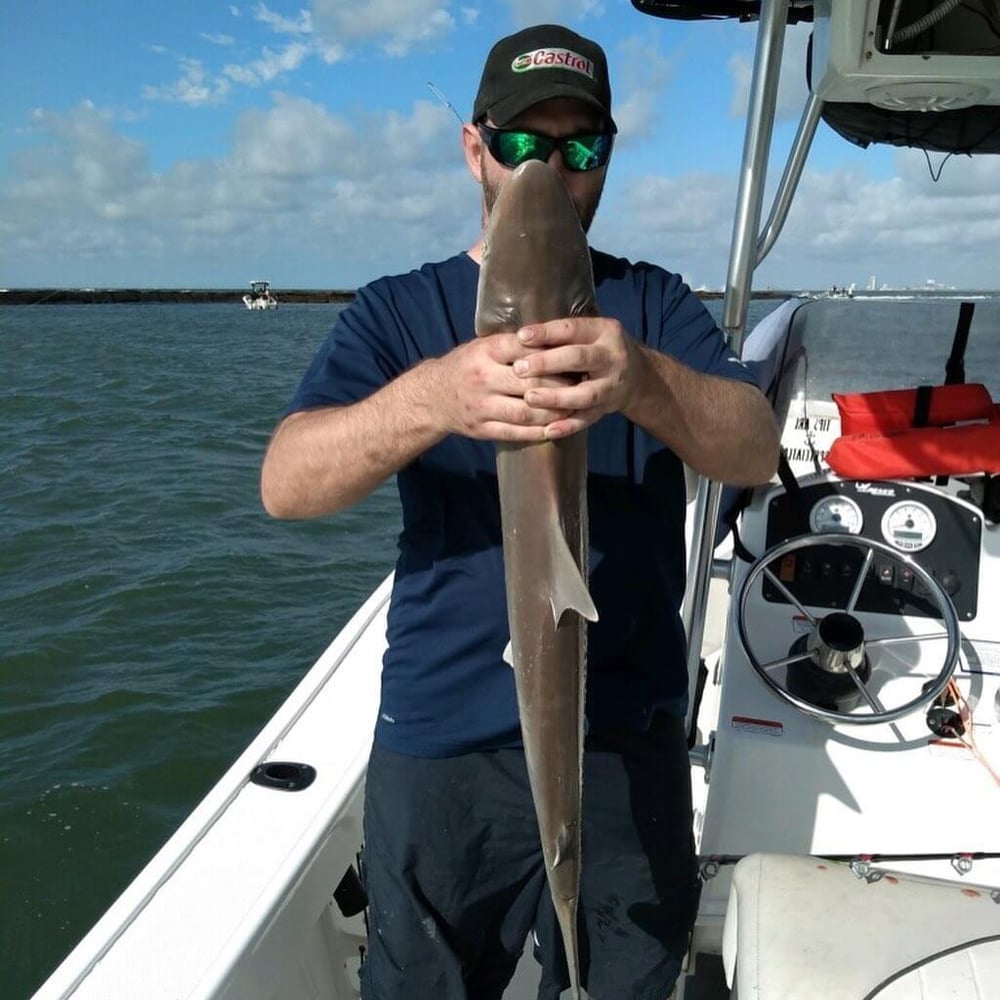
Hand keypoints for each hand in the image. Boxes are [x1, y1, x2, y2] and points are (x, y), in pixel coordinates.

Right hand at [435, 334, 577, 441]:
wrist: (432, 397)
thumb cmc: (466, 366)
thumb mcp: (482, 347)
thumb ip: (511, 344)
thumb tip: (554, 339)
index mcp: (484, 352)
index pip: (524, 349)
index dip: (551, 353)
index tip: (574, 354)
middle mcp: (482, 378)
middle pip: (529, 382)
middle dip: (560, 384)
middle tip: (582, 384)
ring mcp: (481, 406)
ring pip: (525, 412)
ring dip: (552, 413)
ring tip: (573, 408)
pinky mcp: (481, 429)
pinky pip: (515, 433)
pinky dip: (537, 432)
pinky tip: (555, 428)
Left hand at [511, 316, 636, 437]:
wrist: (639, 377)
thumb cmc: (600, 349)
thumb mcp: (590, 333)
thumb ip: (562, 335)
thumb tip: (520, 337)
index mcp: (604, 332)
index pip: (572, 329)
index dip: (547, 332)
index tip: (521, 337)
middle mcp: (611, 357)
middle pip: (579, 358)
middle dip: (547, 363)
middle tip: (519, 368)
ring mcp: (611, 386)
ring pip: (585, 393)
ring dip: (556, 397)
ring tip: (529, 398)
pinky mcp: (607, 409)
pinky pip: (587, 419)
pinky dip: (568, 426)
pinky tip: (548, 430)